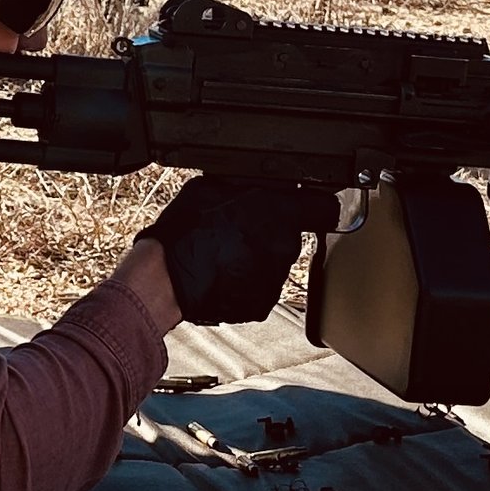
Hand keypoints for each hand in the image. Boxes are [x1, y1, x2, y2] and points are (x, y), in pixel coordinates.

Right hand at [138, 176, 340, 324]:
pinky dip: (244, 283)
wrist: (164, 279)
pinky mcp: (260, 305)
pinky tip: (220, 274)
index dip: (316, 206)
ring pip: (273, 264)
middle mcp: (284, 248)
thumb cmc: (185, 232)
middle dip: (270, 232)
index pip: (325, 208)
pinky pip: (258, 288)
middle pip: (290, 236)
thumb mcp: (214, 187)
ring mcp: (274, 280)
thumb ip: (246, 187)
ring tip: (222, 255)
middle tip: (237, 230)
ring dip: (255, 258)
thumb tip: (256, 185)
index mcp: (280, 214)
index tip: (310, 207)